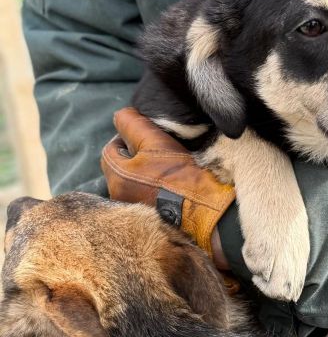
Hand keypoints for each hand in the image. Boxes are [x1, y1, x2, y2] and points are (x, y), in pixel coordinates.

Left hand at [101, 108, 234, 268]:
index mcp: (116, 177)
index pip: (111, 149)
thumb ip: (131, 124)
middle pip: (121, 168)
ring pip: (133, 183)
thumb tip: (120, 116)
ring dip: (145, 174)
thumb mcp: (155, 141)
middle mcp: (119, 197)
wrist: (207, 212)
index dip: (126, 137)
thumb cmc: (179, 175)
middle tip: (159, 153)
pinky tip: (172, 187)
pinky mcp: (151, 220)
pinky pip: (146, 197)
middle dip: (135, 157)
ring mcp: (135, 211)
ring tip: (167, 170)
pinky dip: (154, 190)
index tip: (146, 137)